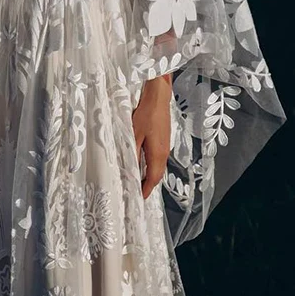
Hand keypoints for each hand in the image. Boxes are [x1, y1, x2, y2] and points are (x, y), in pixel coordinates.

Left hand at [132, 74, 171, 199]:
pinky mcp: (164, 139)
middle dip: (148, 185)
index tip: (139, 199)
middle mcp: (164, 152)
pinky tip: (142, 164)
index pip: (152, 178)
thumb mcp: (134, 134)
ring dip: (149, 176)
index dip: (145, 190)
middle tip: (137, 193)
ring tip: (138, 182)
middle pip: (157, 175)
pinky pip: (158, 159)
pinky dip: (151, 166)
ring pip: (158, 166)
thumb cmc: (146, 114)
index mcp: (158, 154)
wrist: (159, 96)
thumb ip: (132, 153)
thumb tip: (129, 169)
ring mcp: (165, 146)